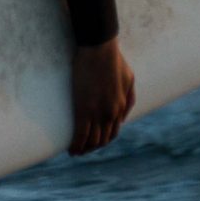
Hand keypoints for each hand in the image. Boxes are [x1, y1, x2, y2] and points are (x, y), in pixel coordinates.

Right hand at [69, 37, 135, 154]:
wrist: (100, 49)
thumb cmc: (113, 59)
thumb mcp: (129, 78)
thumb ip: (129, 97)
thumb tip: (124, 114)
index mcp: (121, 106)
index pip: (113, 131)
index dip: (103, 139)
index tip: (94, 140)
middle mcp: (111, 114)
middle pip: (103, 139)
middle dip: (93, 147)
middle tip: (83, 149)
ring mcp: (98, 113)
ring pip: (92, 140)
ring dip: (84, 149)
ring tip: (76, 152)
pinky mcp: (84, 109)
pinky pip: (80, 134)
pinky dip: (76, 145)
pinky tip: (70, 149)